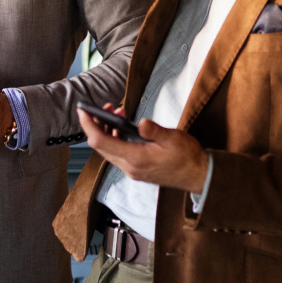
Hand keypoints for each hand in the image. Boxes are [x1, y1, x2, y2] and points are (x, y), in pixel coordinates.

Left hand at [78, 105, 208, 192]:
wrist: (198, 175)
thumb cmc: (187, 157)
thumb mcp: (173, 139)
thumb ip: (155, 131)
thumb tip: (141, 123)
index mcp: (136, 158)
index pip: (101, 142)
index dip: (89, 125)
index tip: (83, 110)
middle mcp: (129, 167)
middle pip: (100, 146)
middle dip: (97, 124)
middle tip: (106, 107)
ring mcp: (132, 170)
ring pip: (108, 150)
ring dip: (107, 131)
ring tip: (117, 114)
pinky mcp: (136, 169)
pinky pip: (117, 153)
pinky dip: (115, 138)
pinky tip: (123, 128)